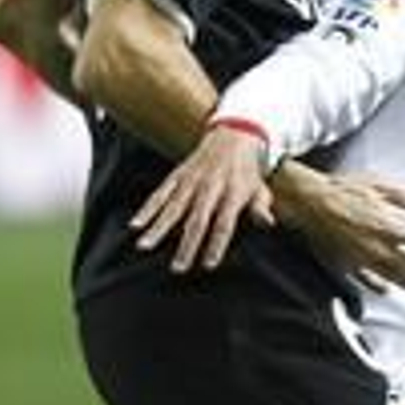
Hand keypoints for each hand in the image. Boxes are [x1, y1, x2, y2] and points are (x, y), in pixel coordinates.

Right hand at [132, 123, 273, 271]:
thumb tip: (268, 223)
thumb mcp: (260, 189)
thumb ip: (261, 208)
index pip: (224, 223)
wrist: (232, 137)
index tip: (208, 264)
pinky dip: (147, 209)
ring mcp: (190, 181)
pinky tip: (136, 224)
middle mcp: (210, 187)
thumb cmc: (247, 173)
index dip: (216, 244)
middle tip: (177, 268)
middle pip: (196, 219)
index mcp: (233, 192)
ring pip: (172, 207)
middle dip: (186, 245)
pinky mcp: (176, 176)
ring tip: (145, 247)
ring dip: (158, 228)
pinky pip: (159, 194)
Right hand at [274, 166, 404, 292]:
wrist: (309, 202)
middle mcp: (384, 248)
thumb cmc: (345, 189)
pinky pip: (369, 281)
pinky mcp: (349, 265)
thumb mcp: (379, 184)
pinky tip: (387, 290)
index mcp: (395, 226)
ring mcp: (367, 259)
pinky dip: (381, 286)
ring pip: (396, 279)